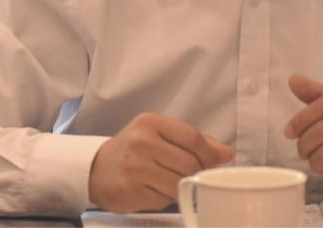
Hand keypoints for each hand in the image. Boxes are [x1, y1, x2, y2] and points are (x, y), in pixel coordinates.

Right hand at [88, 112, 233, 212]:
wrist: (96, 169)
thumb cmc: (133, 149)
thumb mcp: (159, 135)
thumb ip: (192, 141)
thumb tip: (226, 153)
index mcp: (151, 123)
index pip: (193, 138)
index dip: (210, 154)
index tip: (214, 162)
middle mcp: (142, 142)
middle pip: (189, 164)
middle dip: (198, 173)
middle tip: (194, 175)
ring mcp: (135, 168)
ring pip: (178, 184)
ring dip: (182, 187)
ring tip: (172, 182)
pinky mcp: (130, 191)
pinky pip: (163, 200)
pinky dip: (165, 198)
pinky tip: (155, 190)